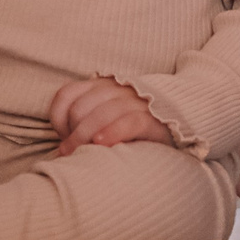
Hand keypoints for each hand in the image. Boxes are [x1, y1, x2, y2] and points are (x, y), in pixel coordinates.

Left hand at [49, 78, 173, 153]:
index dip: (58, 118)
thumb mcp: (105, 120)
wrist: (181, 124)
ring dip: (85, 136)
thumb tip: (61, 148)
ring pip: (102, 114)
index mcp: (102, 85)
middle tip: (72, 154)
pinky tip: (102, 144)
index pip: (67, 94)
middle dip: (72, 133)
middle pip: (81, 108)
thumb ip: (83, 123)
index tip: (62, 138)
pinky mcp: (154, 119)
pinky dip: (113, 132)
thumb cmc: (133, 130)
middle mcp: (118, 89)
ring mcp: (137, 102)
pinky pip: (130, 122)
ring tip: (81, 154)